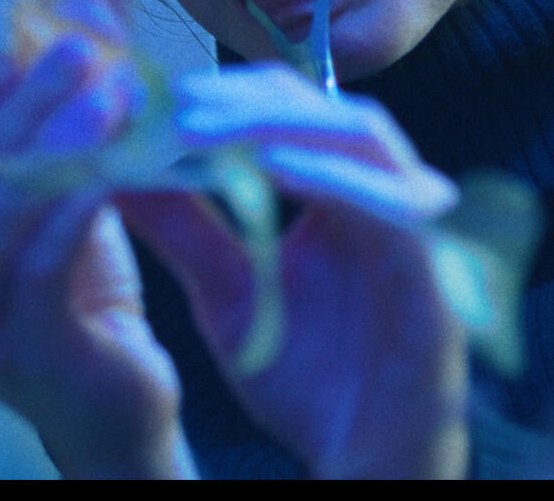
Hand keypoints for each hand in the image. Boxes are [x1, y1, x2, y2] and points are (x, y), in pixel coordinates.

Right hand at [0, 40, 188, 477]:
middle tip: (72, 58)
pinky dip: (69, 212)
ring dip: (43, 149)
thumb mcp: (40, 210)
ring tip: (103, 100)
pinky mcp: (29, 357)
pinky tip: (108, 170)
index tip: (5, 55)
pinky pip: (35, 272)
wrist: (117, 407)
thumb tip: (53, 51)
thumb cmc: (76, 297)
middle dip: (11, 108)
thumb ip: (29, 149)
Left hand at [117, 63, 467, 478]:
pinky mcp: (436, 267)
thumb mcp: (228, 294)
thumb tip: (117, 169)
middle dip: (253, 100)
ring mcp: (417, 226)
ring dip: (289, 124)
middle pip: (328, 111)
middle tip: (180, 102)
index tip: (161, 97)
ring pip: (364, 139)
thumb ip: (185, 231)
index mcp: (345, 193)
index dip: (234, 95)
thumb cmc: (309, 381)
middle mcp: (387, 196)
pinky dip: (337, 179)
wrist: (362, 459)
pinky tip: (278, 169)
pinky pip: (393, 205)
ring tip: (213, 126)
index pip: (297, 113)